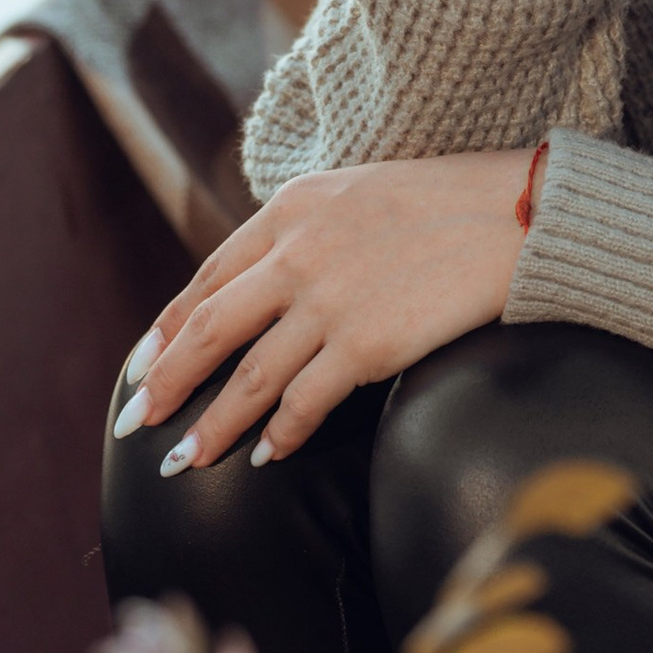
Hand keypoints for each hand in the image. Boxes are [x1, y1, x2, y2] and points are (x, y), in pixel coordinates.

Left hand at [113, 151, 534, 473]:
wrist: (517, 215)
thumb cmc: (445, 203)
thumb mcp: (355, 192)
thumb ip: (302, 231)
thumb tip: (262, 283)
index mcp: (290, 210)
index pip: (207, 278)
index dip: (167, 329)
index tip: (142, 366)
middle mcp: (297, 255)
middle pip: (208, 330)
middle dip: (164, 383)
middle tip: (135, 421)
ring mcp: (329, 302)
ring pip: (247, 379)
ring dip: (211, 427)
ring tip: (184, 460)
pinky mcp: (367, 345)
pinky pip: (306, 402)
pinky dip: (281, 433)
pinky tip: (268, 454)